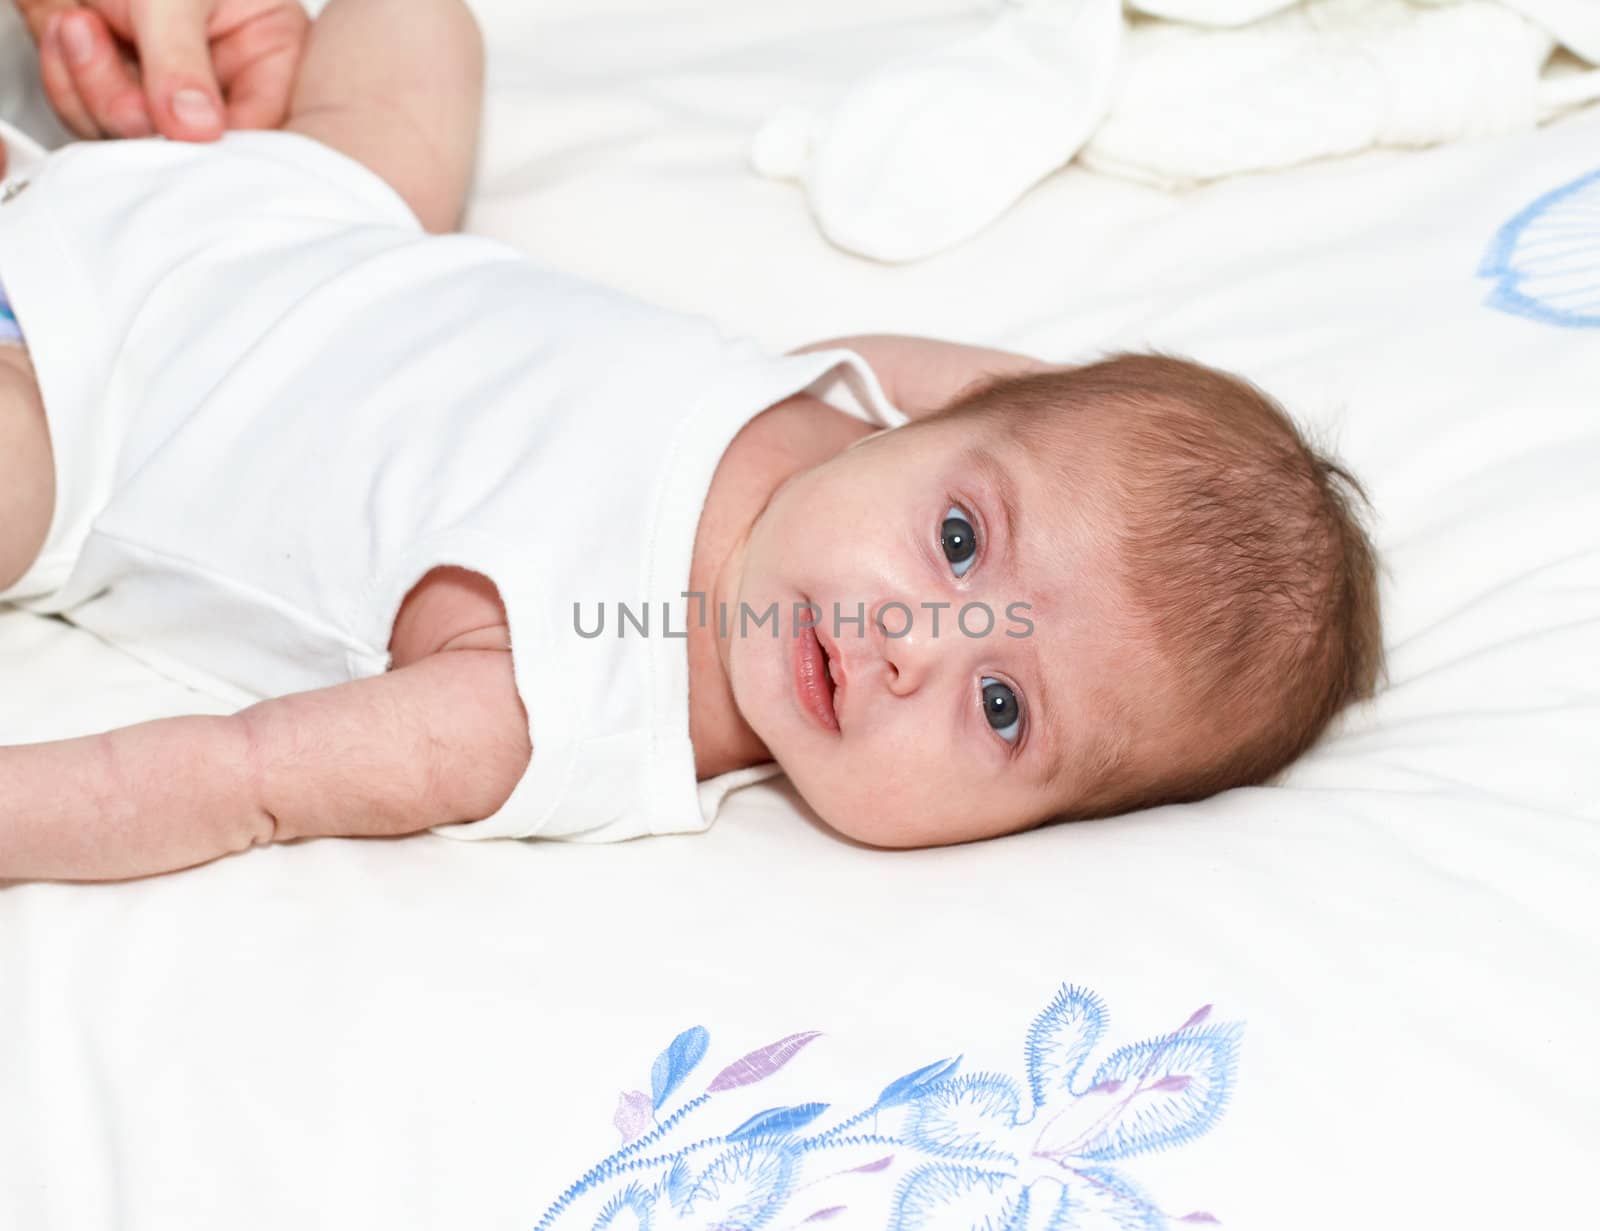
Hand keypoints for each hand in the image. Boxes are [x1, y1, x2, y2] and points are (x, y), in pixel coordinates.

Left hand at [14, 0, 308, 140]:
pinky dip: (66, 78)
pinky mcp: (114, 87)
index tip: (173, 128)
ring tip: (79, 23)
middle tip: (98, 45)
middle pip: (193, 144)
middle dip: (134, 105)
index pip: (262, 126)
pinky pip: (90, 118)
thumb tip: (195, 127)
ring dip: (90, 84)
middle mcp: (222, 78)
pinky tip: (68, 28)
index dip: (218, 142)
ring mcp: (165, 87)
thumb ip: (181, 58)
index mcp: (268, 49)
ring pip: (134, 137)